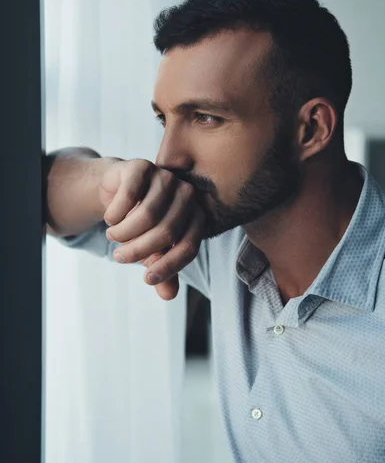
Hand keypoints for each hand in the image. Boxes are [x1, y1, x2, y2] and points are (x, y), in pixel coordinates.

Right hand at [99, 159, 204, 299]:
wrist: (118, 192)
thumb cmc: (142, 225)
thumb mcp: (152, 251)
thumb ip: (162, 272)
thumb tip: (168, 295)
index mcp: (196, 216)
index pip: (189, 246)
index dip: (169, 266)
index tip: (147, 280)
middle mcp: (186, 194)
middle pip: (166, 232)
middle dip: (139, 250)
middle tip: (119, 257)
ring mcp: (165, 177)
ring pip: (147, 215)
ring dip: (124, 233)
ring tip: (114, 238)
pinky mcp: (142, 166)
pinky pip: (128, 197)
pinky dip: (115, 215)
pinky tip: (110, 218)